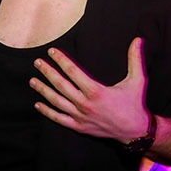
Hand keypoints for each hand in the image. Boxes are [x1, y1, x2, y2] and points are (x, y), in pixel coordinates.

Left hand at [30, 37, 149, 142]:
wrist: (135, 131)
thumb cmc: (134, 103)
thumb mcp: (137, 80)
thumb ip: (135, 59)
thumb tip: (138, 39)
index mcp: (96, 91)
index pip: (73, 72)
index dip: (61, 60)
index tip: (51, 52)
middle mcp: (85, 104)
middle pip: (61, 85)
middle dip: (47, 72)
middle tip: (37, 62)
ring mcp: (81, 117)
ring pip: (57, 102)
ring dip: (43, 90)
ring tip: (32, 81)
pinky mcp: (79, 127)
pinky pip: (59, 119)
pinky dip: (48, 112)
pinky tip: (38, 104)